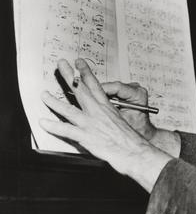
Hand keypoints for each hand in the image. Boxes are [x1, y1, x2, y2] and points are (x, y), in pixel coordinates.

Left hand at [39, 58, 171, 191]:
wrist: (133, 150)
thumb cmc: (129, 139)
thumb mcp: (121, 122)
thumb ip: (108, 117)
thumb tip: (101, 117)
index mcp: (107, 107)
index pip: (95, 85)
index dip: (86, 72)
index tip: (79, 63)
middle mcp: (98, 112)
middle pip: (81, 90)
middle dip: (69, 76)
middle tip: (61, 65)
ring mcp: (90, 123)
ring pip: (68, 109)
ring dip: (54, 101)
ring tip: (44, 94)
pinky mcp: (85, 136)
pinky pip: (65, 130)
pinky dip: (53, 126)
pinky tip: (43, 122)